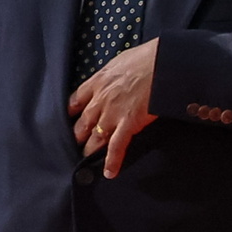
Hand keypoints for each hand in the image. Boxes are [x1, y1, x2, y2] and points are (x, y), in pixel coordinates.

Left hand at [66, 40, 159, 178]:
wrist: (163, 64)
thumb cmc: (147, 58)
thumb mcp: (122, 60)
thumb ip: (114, 72)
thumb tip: (117, 75)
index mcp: (97, 82)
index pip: (76, 101)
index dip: (71, 113)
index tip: (69, 120)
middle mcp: (100, 100)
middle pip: (82, 123)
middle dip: (77, 136)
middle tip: (73, 146)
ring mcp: (113, 114)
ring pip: (95, 137)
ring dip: (89, 151)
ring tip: (85, 162)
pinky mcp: (128, 124)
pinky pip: (116, 146)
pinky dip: (112, 161)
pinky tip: (109, 173)